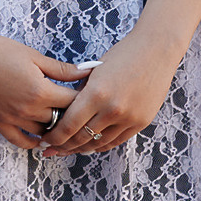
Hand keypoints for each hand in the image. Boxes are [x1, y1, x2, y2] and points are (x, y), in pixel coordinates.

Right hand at [0, 26, 86, 150]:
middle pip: (62, 121)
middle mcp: (29, 109)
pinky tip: (42, 140)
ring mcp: (13, 118)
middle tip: (84, 113)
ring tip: (67, 126)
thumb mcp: (33, 56)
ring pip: (44, 133)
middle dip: (75, 117)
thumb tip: (90, 70)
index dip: (86, 100)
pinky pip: (20, 141)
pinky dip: (33, 143)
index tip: (92, 97)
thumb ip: (62, 69)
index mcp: (41, 90)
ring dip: (56, 131)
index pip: (73, 102)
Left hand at [43, 28, 185, 158]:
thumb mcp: (94, 71)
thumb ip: (80, 93)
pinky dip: (101, 145)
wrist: (157, 50)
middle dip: (63, 146)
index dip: (54, 137)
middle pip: (82, 138)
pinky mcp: (141, 122)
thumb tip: (65, 112)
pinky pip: (117, 141)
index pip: (69, 125)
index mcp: (96, 93)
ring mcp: (129, 118)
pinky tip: (89, 146)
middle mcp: (112, 109)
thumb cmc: (123, 55)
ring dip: (81, 149)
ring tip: (67, 150)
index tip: (44, 141)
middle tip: (50, 150)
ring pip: (99, 143)